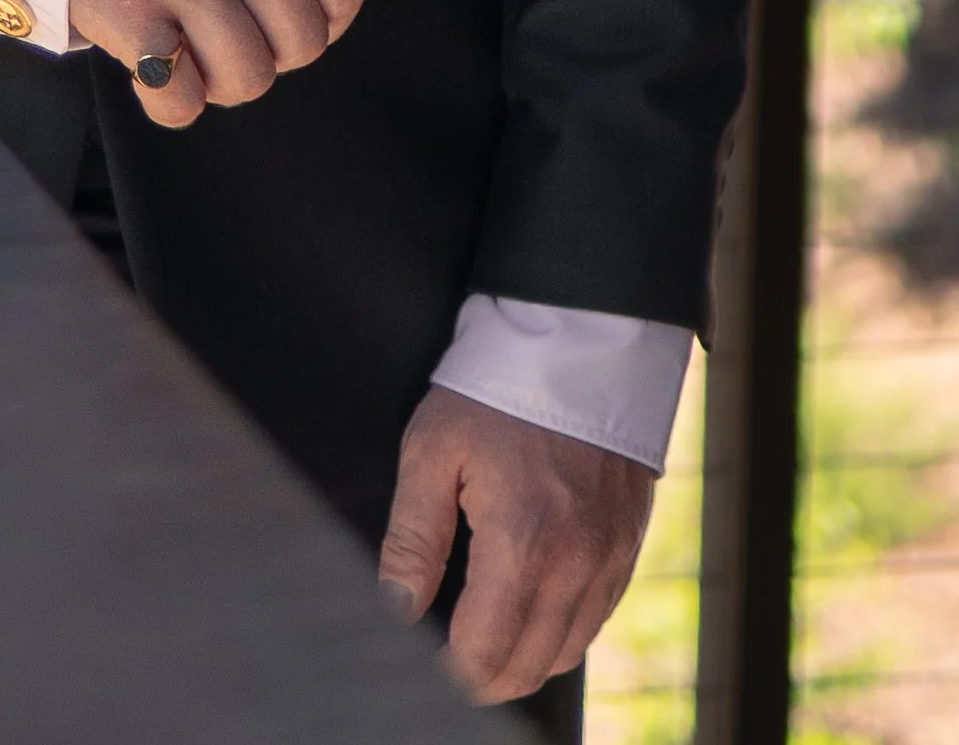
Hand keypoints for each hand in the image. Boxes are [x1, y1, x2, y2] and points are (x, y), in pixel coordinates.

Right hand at [67, 0, 366, 127]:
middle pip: (300, 45)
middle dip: (265, 50)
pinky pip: (181, 100)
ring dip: (217, 78)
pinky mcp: (130, 12)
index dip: (316, 21)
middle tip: (224, 31)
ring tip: (184, 46)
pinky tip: (148, 62)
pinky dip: (168, 98)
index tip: (279, 18)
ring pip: (247, 80)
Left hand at [379, 386, 653, 703]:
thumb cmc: (498, 389)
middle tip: (448, 663)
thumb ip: (412, 538)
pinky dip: (560, 631)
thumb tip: (395, 606)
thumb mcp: (432, 449)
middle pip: (527, 667)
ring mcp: (609, 559)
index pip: (485, 653)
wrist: (580, 342)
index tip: (426, 666)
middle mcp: (575, 565)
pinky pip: (595, 618)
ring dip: (523, 659)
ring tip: (483, 642)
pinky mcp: (627, 546)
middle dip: (483, 678)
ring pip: (565, 651)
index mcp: (522, 545)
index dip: (450, 675)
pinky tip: (529, 611)